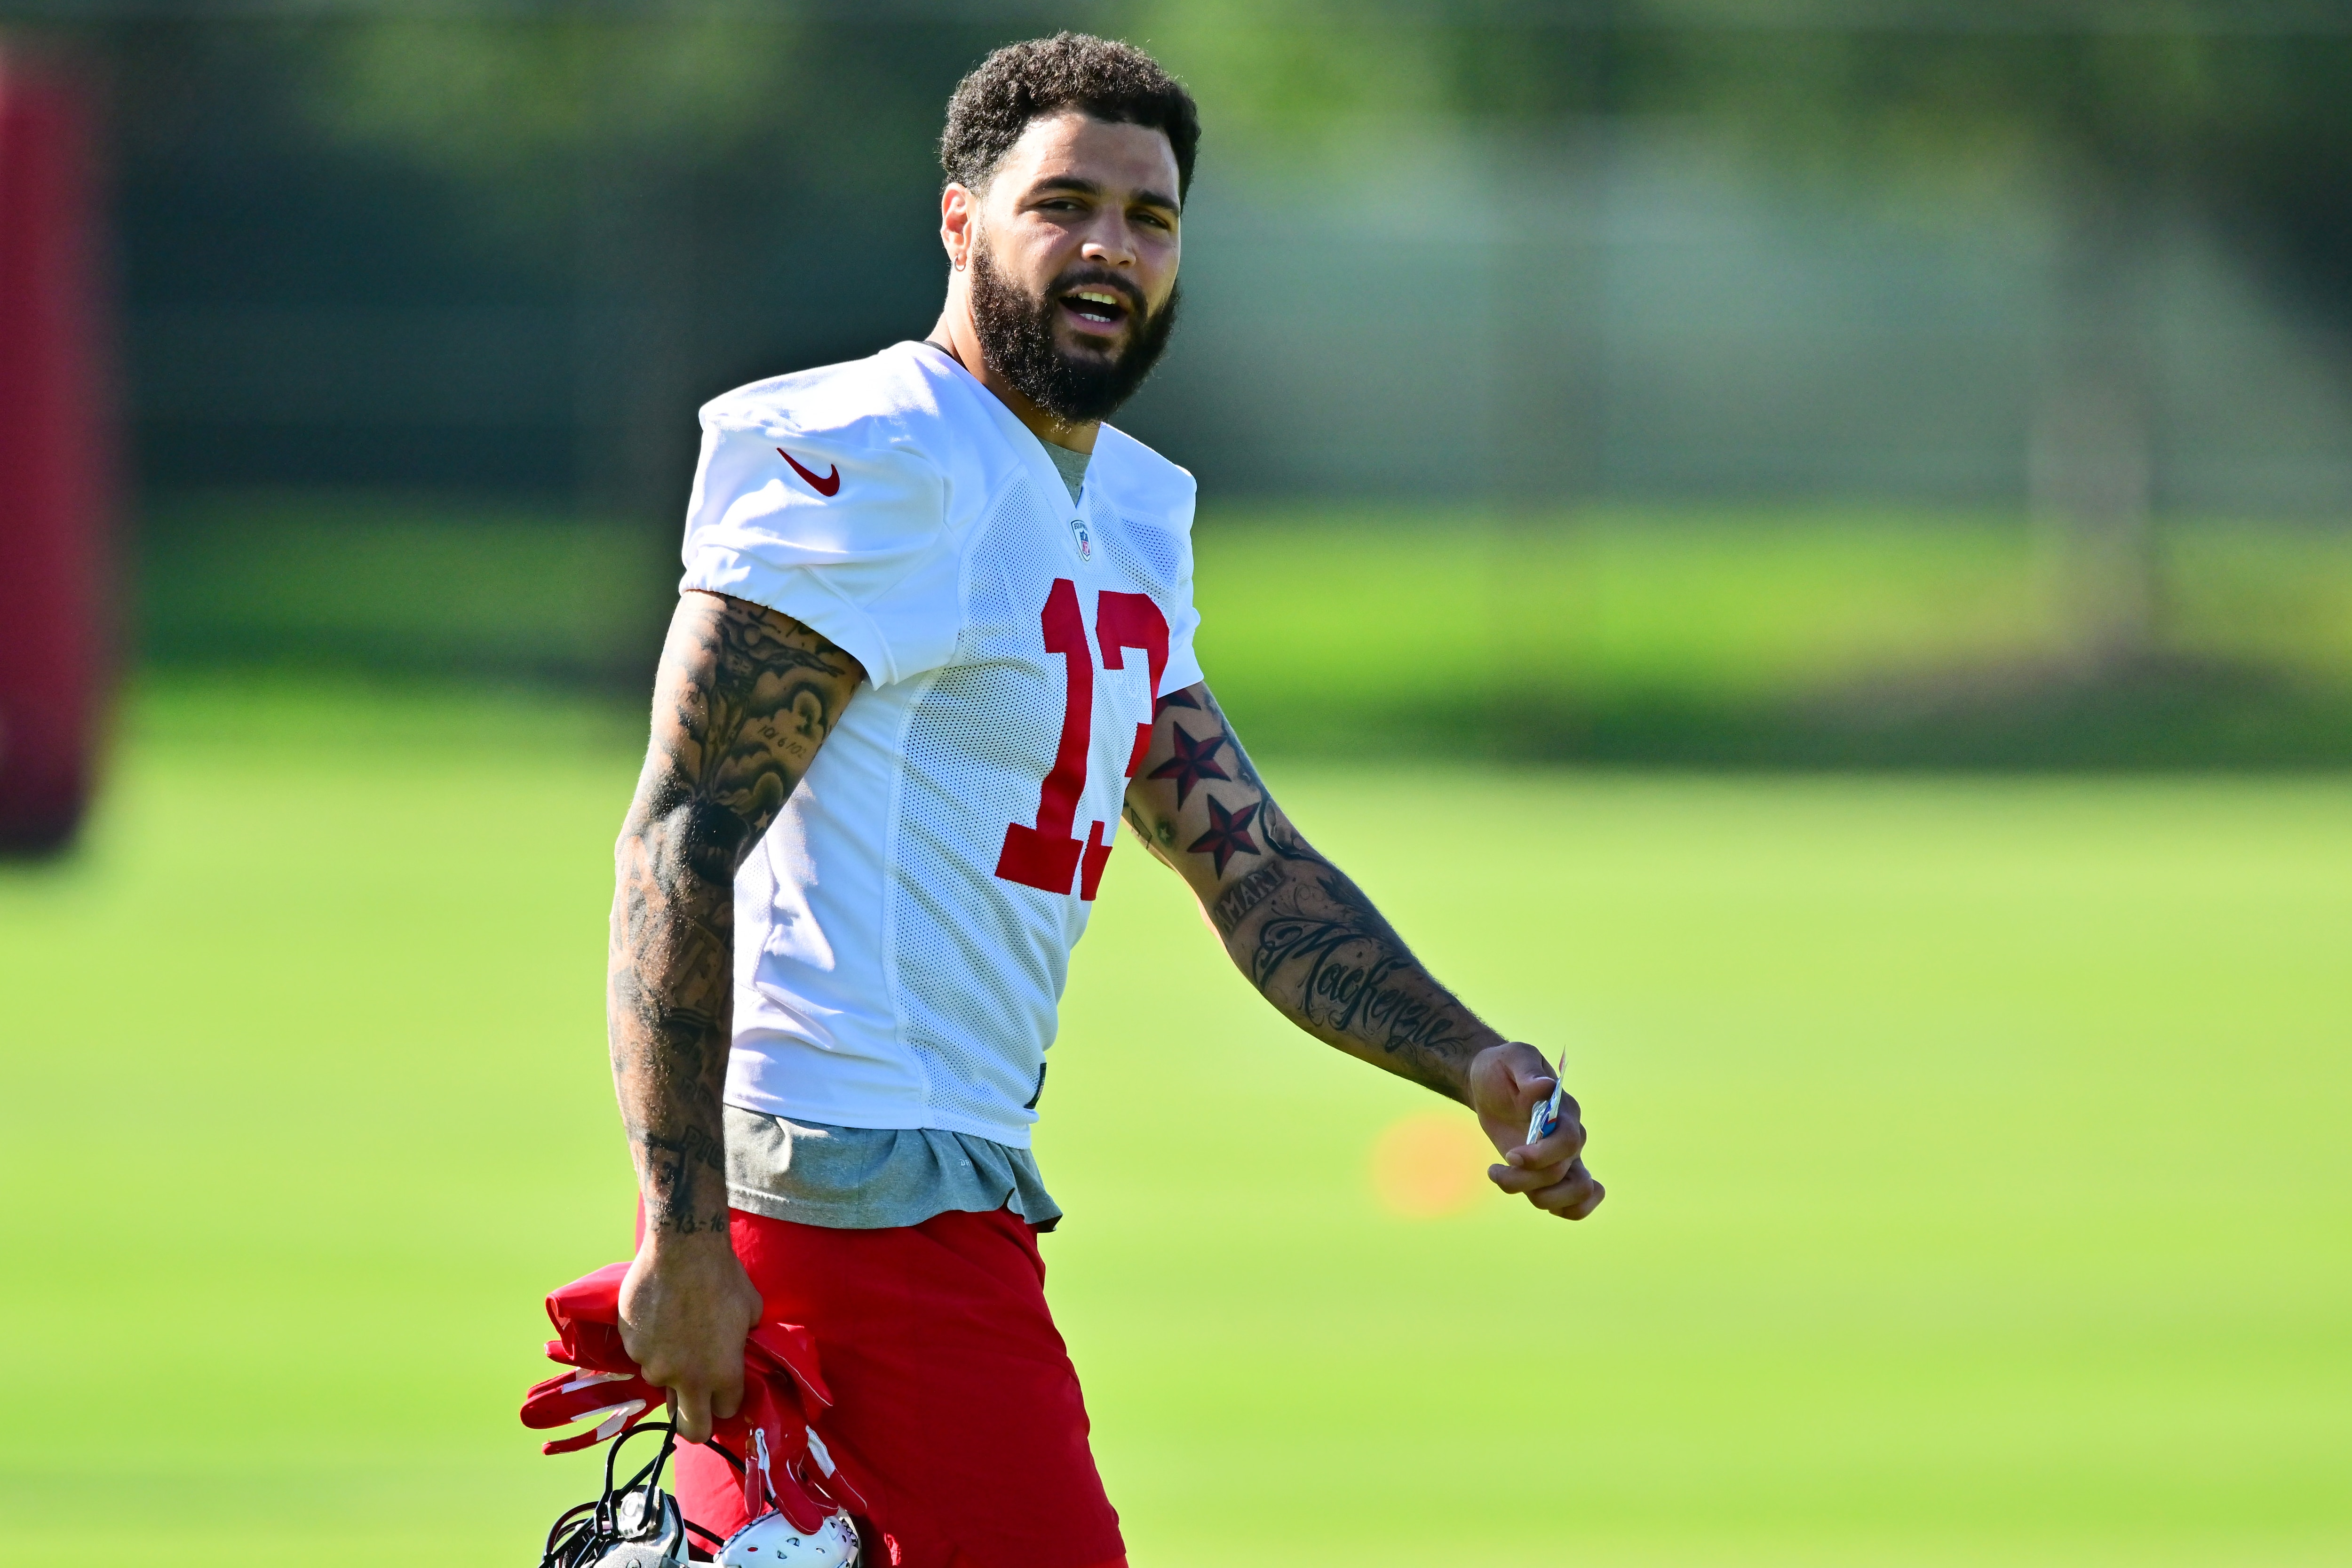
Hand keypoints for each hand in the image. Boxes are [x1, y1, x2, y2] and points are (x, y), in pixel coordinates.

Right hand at [617, 1230, 762, 1442]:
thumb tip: (738, 1346)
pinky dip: (650, 1342)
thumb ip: (743, 1340)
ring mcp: (652, 1364)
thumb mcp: (751, 1311)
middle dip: (695, 1423)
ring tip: (676, 1330)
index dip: (726, 1402)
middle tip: (696, 1404)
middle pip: (691, 1427)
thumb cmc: (724, 1277)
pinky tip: (659, 1314)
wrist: (682, 1248)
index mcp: (722, 1374)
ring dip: (670, 1367)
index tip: (724, 1392)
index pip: (725, 1411)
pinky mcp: (629, 1346)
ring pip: (661, 1381)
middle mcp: (685, 1379)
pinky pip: (641, 1353)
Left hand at [1469, 1042, 1604, 1219]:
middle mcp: (1571, 1137)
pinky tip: (1537, 1199)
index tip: (1511, 1155)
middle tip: (1496, 1171)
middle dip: (1531, 1181)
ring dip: (1539, 1198)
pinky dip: (1566, 1210)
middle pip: (1569, 1175)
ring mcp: (1563, 1158)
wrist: (1490, 1082)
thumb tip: (1544, 1087)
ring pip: (1574, 1193)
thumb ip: (1528, 1071)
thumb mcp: (1513, 1057)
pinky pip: (1575, 1201)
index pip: (1568, 1142)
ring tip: (1501, 1178)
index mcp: (1565, 1111)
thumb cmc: (1503, 1066)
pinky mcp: (1549, 1172)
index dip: (1542, 1155)